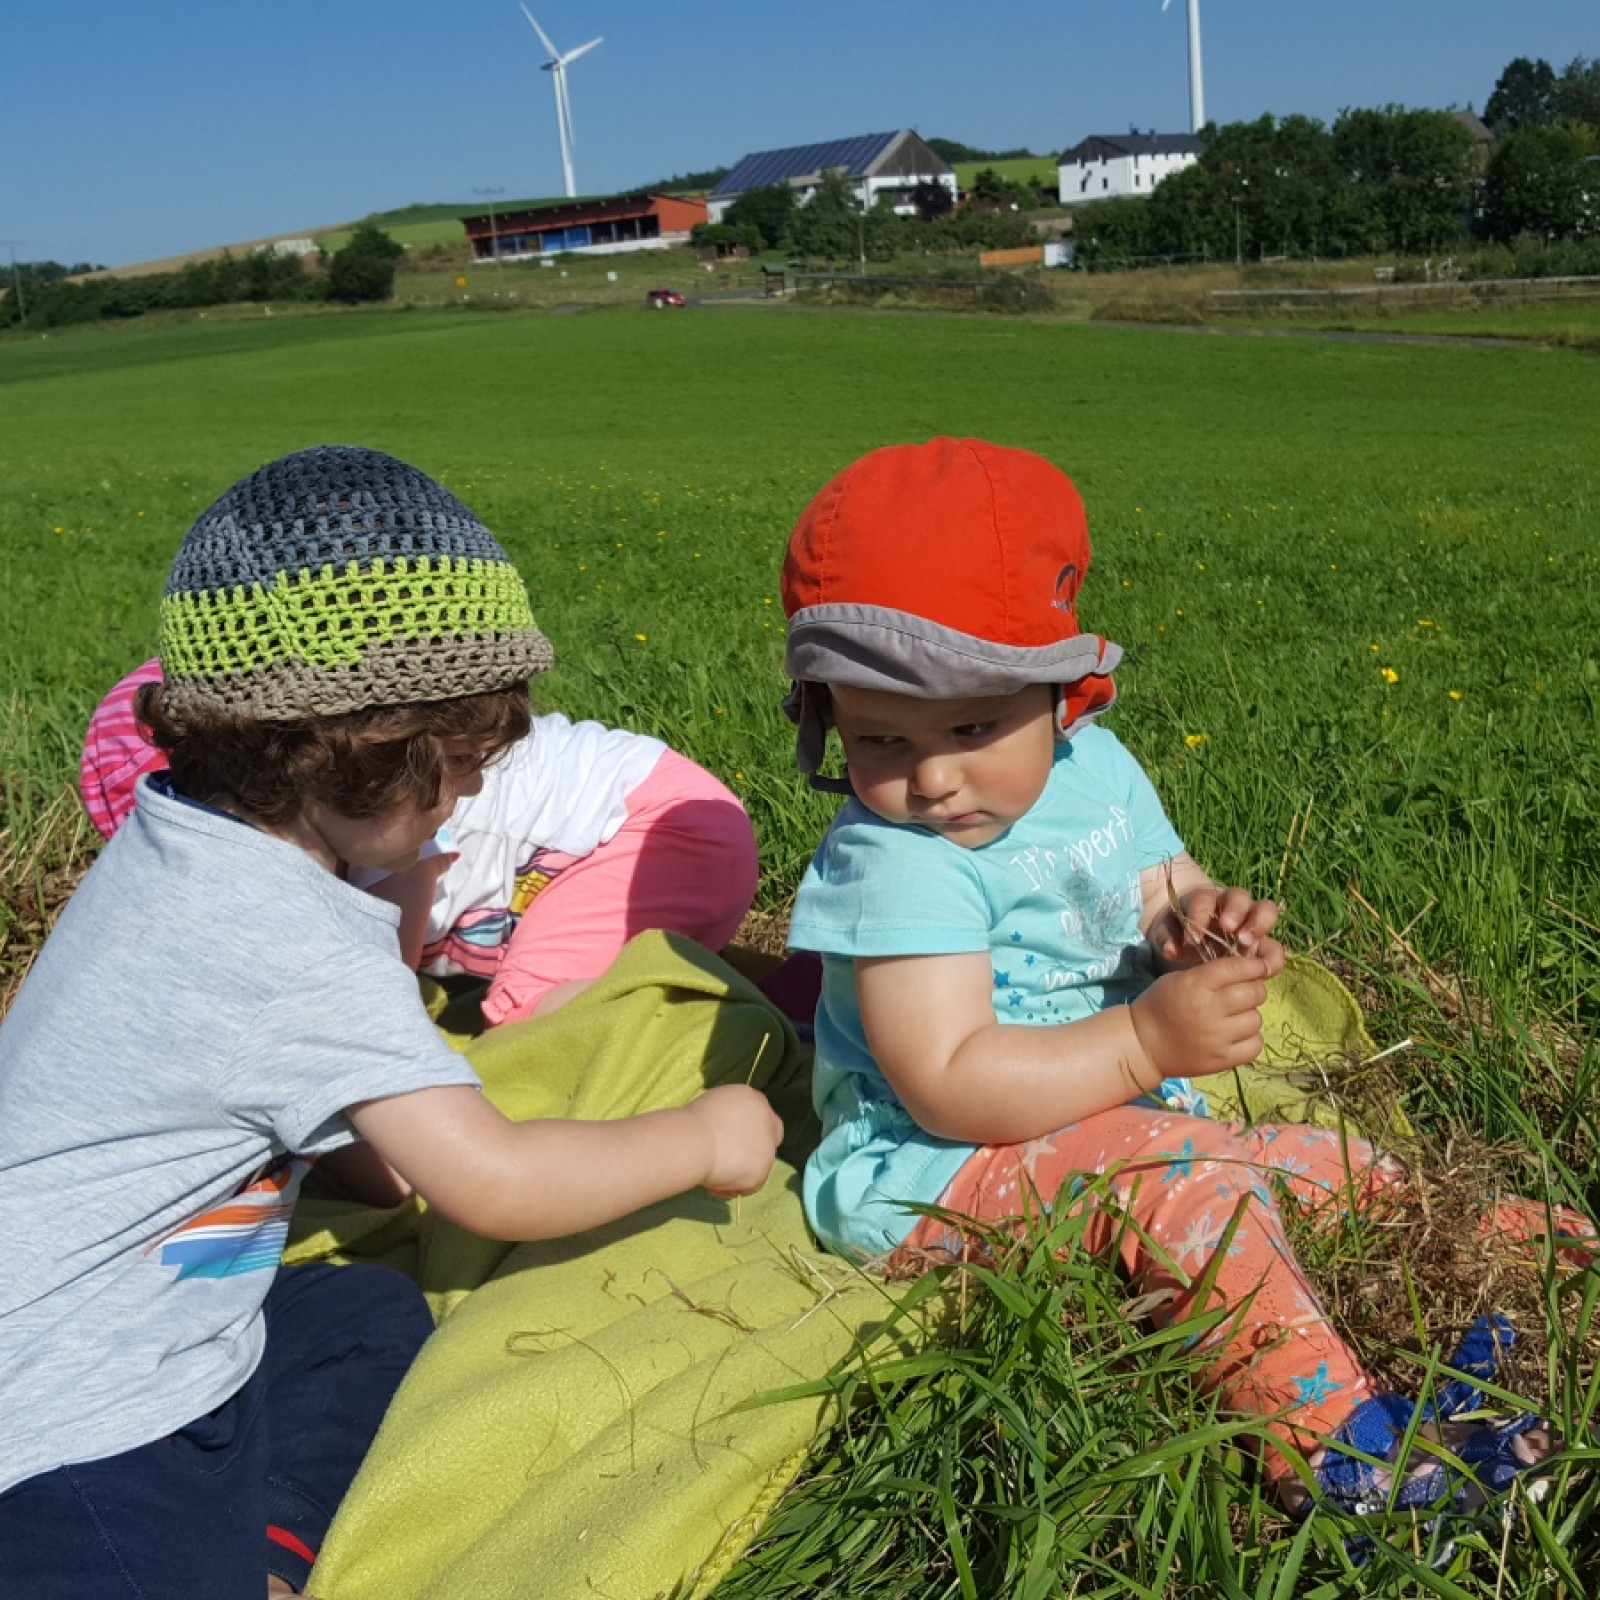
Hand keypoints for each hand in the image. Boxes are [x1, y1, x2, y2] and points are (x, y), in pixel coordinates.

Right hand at [687, 1084, 783, 1197]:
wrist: (695, 1140)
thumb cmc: (692, 1121)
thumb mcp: (715, 1106)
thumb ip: (730, 1116)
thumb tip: (726, 1132)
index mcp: (753, 1099)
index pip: (761, 1113)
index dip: (749, 1127)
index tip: (732, 1137)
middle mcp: (767, 1120)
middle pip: (771, 1135)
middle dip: (757, 1147)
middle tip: (733, 1158)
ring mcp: (768, 1147)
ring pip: (760, 1163)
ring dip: (741, 1170)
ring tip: (712, 1175)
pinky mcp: (762, 1171)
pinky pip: (750, 1185)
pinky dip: (732, 1187)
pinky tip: (712, 1187)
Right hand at [1129, 955, 1269, 1080]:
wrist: (1143, 1044)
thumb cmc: (1159, 1006)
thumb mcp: (1178, 979)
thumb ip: (1210, 974)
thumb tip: (1246, 970)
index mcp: (1195, 984)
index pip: (1238, 968)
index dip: (1254, 965)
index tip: (1259, 967)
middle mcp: (1209, 1009)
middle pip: (1254, 993)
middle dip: (1253, 989)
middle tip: (1243, 994)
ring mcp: (1217, 1037)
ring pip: (1256, 1019)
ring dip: (1249, 1015)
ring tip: (1235, 1017)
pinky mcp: (1222, 1059)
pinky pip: (1255, 1044)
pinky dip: (1250, 1038)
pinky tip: (1237, 1035)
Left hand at [1151, 884, 1283, 974]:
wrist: (1194, 937)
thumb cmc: (1179, 931)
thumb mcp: (1166, 933)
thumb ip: (1166, 939)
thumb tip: (1170, 950)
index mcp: (1204, 899)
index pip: (1203, 900)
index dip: (1199, 917)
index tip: (1192, 939)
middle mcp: (1231, 906)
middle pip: (1240, 896)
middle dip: (1236, 911)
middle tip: (1229, 930)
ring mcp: (1250, 922)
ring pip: (1266, 911)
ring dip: (1259, 925)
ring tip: (1247, 944)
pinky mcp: (1261, 944)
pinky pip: (1274, 947)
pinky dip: (1271, 957)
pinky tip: (1263, 970)